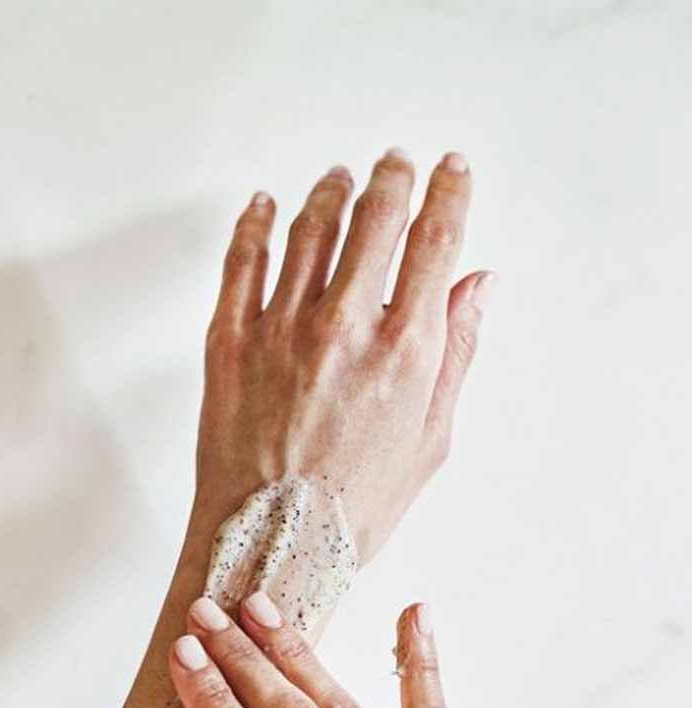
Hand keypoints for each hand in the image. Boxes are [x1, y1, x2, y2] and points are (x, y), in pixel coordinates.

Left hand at [191, 149, 494, 563]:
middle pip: (375, 218)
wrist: (271, 545)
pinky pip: (243, 260)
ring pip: (309, 228)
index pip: (434, 242)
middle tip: (395, 162)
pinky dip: (256, 223)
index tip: (451, 169)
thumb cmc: (355, 505)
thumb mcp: (430, 439)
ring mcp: (281, 328)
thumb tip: (476, 285)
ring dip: (331, 192)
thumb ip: (455, 353)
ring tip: (340, 178)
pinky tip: (265, 204)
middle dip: (391, 179)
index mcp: (404, 351)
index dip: (448, 194)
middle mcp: (343, 327)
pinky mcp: (230, 340)